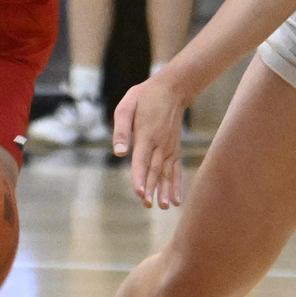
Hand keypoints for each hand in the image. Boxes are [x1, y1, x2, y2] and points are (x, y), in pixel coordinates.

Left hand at [112, 72, 191, 208]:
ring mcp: (169, 147)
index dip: (140, 177)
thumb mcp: (126, 106)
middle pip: (154, 170)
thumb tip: (119, 153)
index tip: (139, 193)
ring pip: (166, 172)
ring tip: (163, 206)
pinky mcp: (174, 149)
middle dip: (151, 189)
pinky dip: (176, 185)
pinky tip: (175, 200)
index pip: (141, 160)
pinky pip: (175, 170)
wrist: (171, 89)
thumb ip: (121, 129)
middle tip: (147, 205)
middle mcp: (159, 144)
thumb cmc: (144, 97)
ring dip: (165, 190)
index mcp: (145, 135)